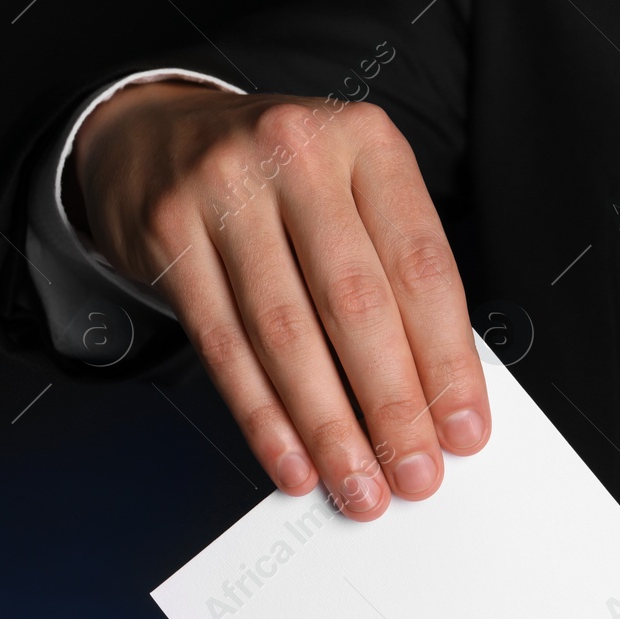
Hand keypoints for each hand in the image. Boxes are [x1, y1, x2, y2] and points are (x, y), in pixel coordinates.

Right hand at [70, 80, 489, 519]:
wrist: (157, 134)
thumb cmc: (277, 180)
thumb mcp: (350, 194)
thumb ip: (392, 277)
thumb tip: (434, 395)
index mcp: (365, 142)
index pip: (420, 267)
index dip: (447, 359)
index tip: (462, 428)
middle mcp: (296, 154)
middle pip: (354, 304)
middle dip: (392, 406)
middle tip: (414, 472)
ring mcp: (224, 190)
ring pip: (285, 335)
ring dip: (328, 427)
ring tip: (357, 483)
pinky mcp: (169, 234)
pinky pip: (223, 346)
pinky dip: (262, 417)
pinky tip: (293, 459)